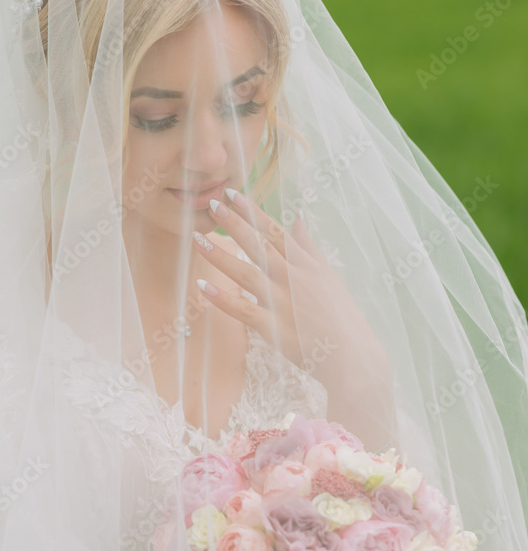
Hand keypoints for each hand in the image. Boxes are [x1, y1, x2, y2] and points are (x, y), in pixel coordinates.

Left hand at [193, 190, 393, 447]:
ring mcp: (281, 303)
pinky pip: (241, 310)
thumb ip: (309, 247)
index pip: (274, 232)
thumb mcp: (329, 276)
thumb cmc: (342, 317)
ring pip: (245, 273)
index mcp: (306, 265)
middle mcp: (293, 279)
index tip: (233, 193)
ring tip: (197, 240)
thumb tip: (298, 218)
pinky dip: (221, 298)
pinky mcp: (272, 328)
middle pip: (258, 246)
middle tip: (212, 204)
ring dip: (220, 256)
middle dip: (234, 224)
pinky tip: (202, 286)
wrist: (352, 357)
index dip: (252, 212)